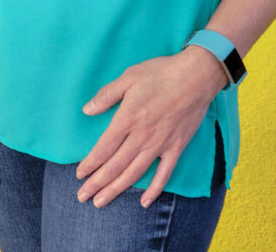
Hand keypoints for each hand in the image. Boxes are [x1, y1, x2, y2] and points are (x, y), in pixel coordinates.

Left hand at [75, 48, 226, 208]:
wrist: (196, 76)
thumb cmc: (160, 73)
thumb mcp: (129, 76)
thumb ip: (107, 95)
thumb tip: (87, 110)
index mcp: (128, 119)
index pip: (104, 148)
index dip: (90, 164)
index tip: (79, 175)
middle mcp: (142, 136)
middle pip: (115, 166)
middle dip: (97, 183)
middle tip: (82, 197)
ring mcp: (160, 144)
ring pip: (134, 173)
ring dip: (116, 189)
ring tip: (101, 202)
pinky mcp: (176, 147)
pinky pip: (164, 174)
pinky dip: (154, 190)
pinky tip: (144, 202)